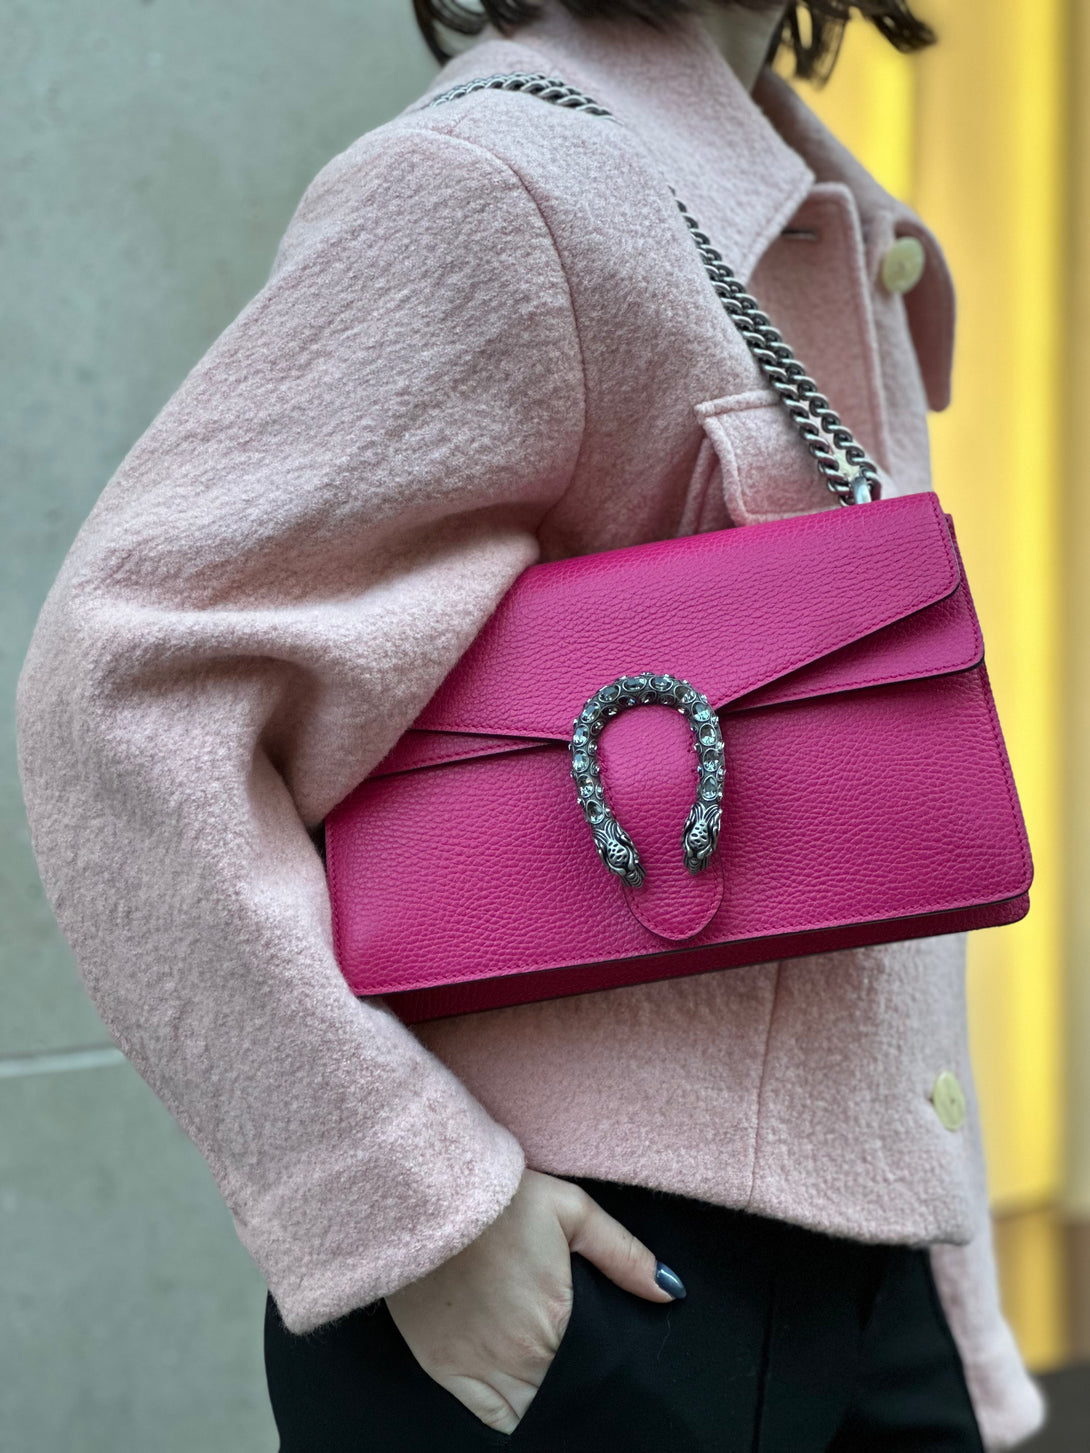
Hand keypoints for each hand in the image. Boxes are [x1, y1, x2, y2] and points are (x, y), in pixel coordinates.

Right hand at [384, 1168, 682, 1434]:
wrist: (429, 1192)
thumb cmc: (502, 1198)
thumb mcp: (572, 1210)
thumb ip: (623, 1254)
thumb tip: (670, 1290)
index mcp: (557, 1320)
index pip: (593, 1371)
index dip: (601, 1369)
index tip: (601, 1357)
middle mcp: (520, 1356)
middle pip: (561, 1395)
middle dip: (573, 1382)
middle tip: (574, 1358)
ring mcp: (478, 1366)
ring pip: (528, 1412)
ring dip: (542, 1398)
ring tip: (546, 1371)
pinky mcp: (443, 1367)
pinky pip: (488, 1416)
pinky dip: (508, 1412)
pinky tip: (517, 1390)